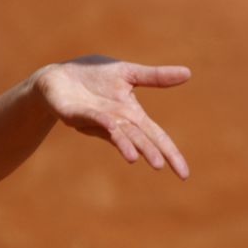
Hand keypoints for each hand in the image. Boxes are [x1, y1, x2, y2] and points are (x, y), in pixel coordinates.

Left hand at [34, 56, 190, 178]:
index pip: (156, 136)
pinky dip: (101, 122)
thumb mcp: (129, 73)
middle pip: (138, 139)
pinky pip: (91, 118)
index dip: (171, 153)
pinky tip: (112, 125)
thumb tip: (189, 73)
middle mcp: (116, 123)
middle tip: (159, 165)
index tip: (184, 174)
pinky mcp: (75, 114)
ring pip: (115, 135)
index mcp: (132, 115)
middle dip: (148, 151)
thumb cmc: (95, 77)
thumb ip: (156, 77)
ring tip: (134, 158)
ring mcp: (96, 121)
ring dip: (125, 145)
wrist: (59, 77)